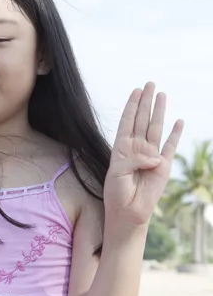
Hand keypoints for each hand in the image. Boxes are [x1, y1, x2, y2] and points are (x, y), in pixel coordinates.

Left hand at [104, 82, 183, 225]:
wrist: (128, 211)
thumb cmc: (117, 192)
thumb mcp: (117, 172)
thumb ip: (134, 159)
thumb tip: (155, 156)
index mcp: (121, 148)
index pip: (127, 121)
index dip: (131, 106)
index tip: (136, 91)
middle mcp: (137, 148)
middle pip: (142, 119)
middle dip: (146, 102)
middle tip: (150, 84)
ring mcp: (151, 155)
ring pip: (156, 128)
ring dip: (159, 111)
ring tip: (162, 95)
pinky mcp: (163, 166)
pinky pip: (170, 146)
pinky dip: (175, 134)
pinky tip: (179, 121)